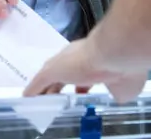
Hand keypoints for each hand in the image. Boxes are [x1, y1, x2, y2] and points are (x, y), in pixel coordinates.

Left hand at [23, 38, 147, 102]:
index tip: (81, 92)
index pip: (85, 75)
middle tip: (54, 97)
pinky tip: (26, 98)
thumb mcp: (124, 88)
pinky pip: (39, 82)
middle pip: (65, 75)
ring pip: (51, 77)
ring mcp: (65, 63)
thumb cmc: (123, 68)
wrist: (114, 52)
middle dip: (60, 86)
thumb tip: (117, 96)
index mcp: (97, 63)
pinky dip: (33, 90)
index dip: (82, 85)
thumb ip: (117, 92)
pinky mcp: (52, 69)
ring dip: (46, 88)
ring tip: (40, 99)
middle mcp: (79, 59)